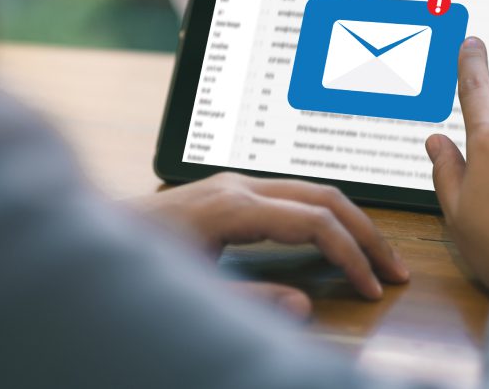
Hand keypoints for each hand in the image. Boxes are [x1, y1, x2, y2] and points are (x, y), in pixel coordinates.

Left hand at [135, 173, 409, 307]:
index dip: (351, 256)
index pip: (316, 222)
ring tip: (376, 256)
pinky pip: (293, 195)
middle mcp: (240, 185)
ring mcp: (236, 183)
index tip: (372, 288)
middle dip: (366, 232)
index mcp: (234, 206)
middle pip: (324, 196)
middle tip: (395, 269)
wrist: (93, 231)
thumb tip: (304, 304)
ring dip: (349, 221)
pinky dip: (324, 216)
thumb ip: (249, 300)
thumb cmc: (135, 259)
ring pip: (312, 190)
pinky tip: (332, 241)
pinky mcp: (232, 190)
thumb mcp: (192, 289)